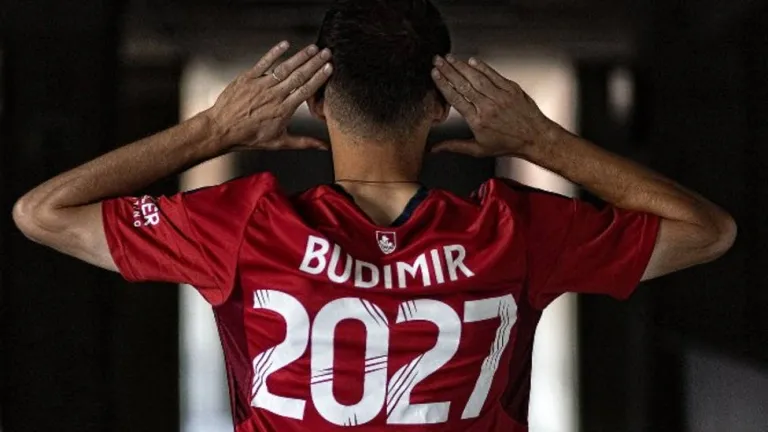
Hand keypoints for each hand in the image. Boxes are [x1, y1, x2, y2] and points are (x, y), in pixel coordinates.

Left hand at [204, 41, 332, 150]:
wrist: (222, 129)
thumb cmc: (248, 137)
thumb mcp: (279, 143)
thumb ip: (304, 142)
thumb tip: (323, 147)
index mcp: (283, 110)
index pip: (306, 90)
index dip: (319, 78)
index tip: (329, 68)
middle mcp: (273, 95)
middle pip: (299, 76)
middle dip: (315, 63)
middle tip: (326, 53)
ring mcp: (260, 85)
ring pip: (284, 68)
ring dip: (300, 56)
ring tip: (312, 48)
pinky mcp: (248, 78)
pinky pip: (263, 62)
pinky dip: (274, 52)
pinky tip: (285, 44)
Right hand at [430, 55, 557, 156]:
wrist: (535, 138)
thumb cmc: (509, 144)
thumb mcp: (479, 150)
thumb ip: (455, 146)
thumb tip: (435, 149)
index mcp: (478, 121)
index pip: (455, 98)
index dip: (443, 84)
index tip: (435, 74)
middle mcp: (488, 107)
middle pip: (463, 84)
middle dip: (448, 70)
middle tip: (437, 60)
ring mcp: (500, 96)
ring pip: (477, 77)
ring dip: (461, 66)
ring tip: (450, 57)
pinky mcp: (511, 89)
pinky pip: (493, 75)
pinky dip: (482, 67)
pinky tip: (472, 61)